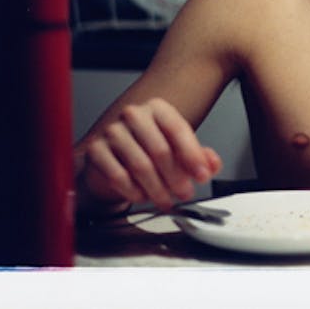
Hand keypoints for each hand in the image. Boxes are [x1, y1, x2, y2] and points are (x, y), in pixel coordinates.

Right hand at [76, 97, 222, 213]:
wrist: (112, 157)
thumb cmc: (148, 149)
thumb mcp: (177, 149)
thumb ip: (199, 156)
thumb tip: (212, 164)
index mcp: (157, 108)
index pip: (178, 130)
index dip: (193, 156)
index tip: (202, 175)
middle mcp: (133, 114)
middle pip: (160, 150)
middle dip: (176, 178)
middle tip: (186, 194)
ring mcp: (113, 131)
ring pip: (141, 166)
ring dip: (157, 189)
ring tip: (166, 200)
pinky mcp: (97, 150)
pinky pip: (119, 176)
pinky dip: (134, 191)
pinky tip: (143, 197)